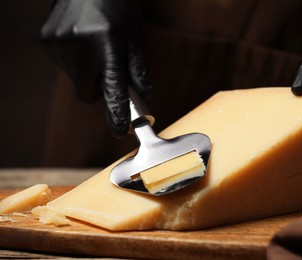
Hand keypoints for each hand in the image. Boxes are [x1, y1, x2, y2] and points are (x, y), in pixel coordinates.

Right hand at [41, 0, 151, 136]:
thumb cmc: (116, 8)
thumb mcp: (134, 35)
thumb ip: (138, 67)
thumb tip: (144, 95)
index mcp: (106, 43)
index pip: (112, 87)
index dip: (117, 112)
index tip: (120, 130)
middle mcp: (79, 45)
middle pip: (87, 93)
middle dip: (99, 87)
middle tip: (108, 66)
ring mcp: (59, 43)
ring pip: (75, 81)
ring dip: (87, 72)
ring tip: (93, 45)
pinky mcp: (46, 41)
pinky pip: (64, 67)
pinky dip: (75, 62)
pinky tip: (81, 41)